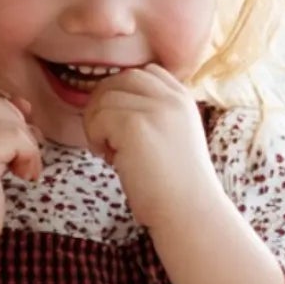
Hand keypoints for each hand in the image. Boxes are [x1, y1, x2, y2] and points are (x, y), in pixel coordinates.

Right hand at [0, 92, 42, 256]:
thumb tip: (22, 112)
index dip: (5, 113)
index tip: (19, 139)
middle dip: (18, 127)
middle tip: (22, 159)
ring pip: (9, 120)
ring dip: (27, 144)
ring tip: (24, 171)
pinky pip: (16, 137)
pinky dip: (29, 155)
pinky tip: (26, 176)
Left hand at [81, 65, 218, 233]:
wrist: (188, 211)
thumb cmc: (173, 184)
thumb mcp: (170, 136)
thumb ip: (150, 114)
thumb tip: (105, 102)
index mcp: (182, 98)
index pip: (144, 73)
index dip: (123, 93)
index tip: (121, 125)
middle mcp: (172, 97)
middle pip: (120, 79)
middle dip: (105, 105)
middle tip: (109, 139)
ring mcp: (156, 107)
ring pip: (104, 97)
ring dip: (97, 125)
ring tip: (112, 152)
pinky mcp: (136, 123)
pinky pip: (98, 117)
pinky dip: (96, 138)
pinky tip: (111, 159)